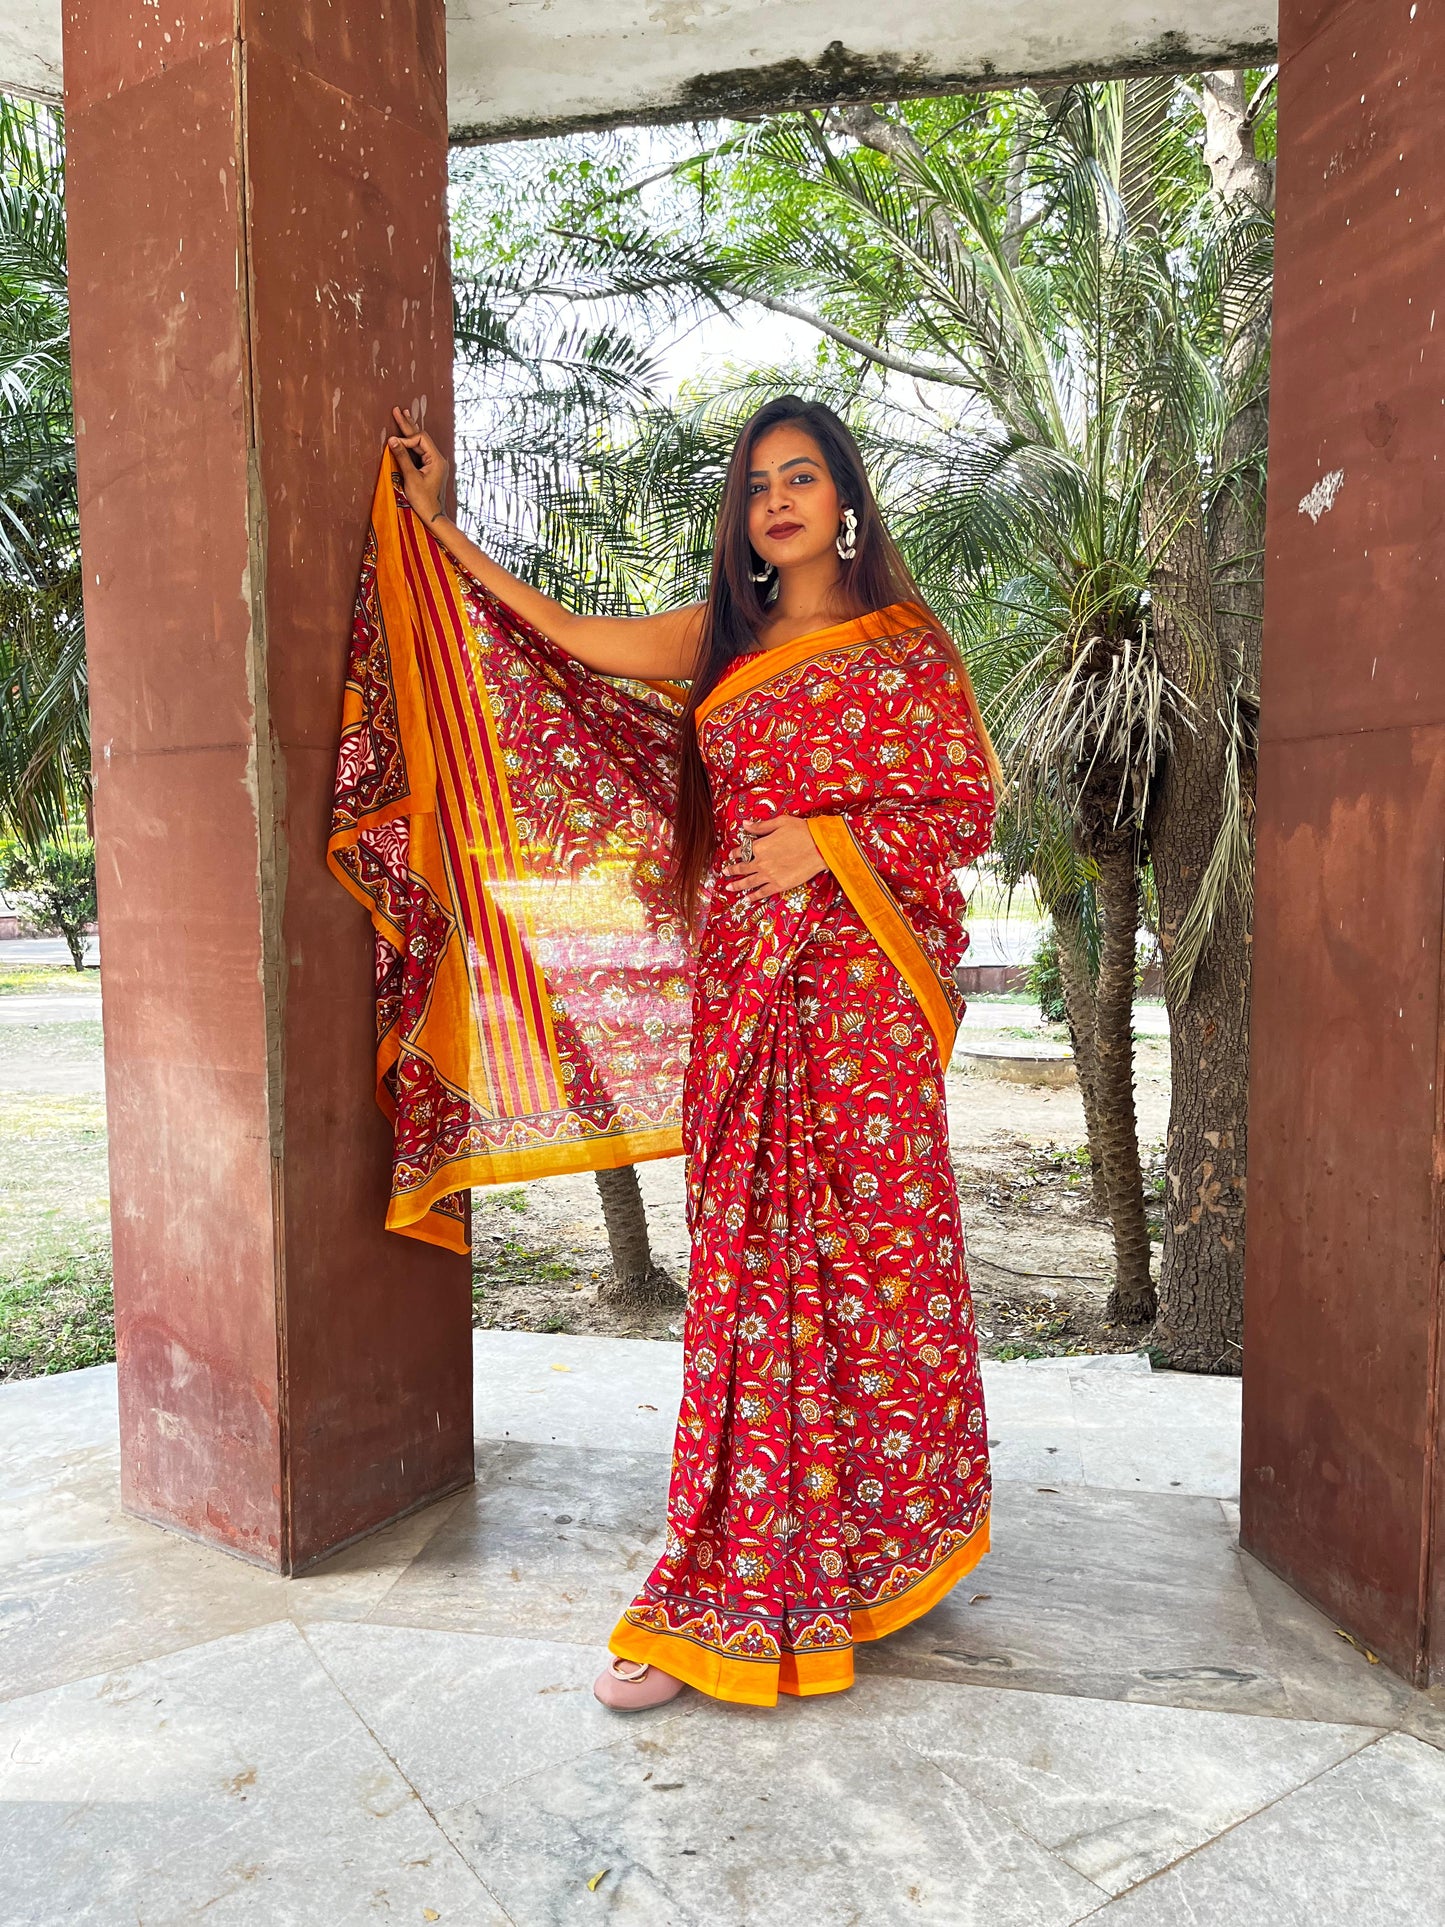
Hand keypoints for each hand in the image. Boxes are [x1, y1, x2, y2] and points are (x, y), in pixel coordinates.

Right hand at [387, 405, 449, 523]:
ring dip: (410, 431)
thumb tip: (392, 439)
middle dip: (408, 425)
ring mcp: (435, 463)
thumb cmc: (423, 500)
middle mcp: (438, 459)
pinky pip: (420, 451)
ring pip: (421, 443)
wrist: (433, 515)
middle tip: (397, 410)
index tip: (393, 444)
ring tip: (403, 415)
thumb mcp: (411, 478)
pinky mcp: (430, 468)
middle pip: (422, 437)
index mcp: (437, 460)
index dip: (406, 439)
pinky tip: (407, 434)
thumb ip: (402, 457)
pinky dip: (411, 442)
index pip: (420, 439)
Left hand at [723, 815, 826, 901]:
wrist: (820, 847)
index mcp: (760, 846)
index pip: (742, 851)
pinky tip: (747, 899)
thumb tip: (745, 824)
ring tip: (729, 888)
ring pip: (749, 882)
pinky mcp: (780, 885)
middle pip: (742, 868)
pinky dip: (754, 896)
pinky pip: (763, 892)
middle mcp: (761, 862)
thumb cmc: (802, 831)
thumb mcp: (780, 822)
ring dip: (738, 885)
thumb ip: (760, 826)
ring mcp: (769, 875)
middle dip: (732, 870)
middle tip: (725, 872)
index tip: (731, 855)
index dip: (735, 853)